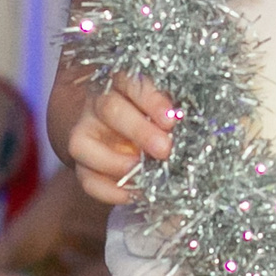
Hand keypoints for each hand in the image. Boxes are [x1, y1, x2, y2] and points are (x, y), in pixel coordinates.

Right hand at [66, 73, 178, 205]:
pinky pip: (86, 180)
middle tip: (165, 149)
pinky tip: (134, 193)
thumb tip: (193, 132)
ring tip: (143, 174)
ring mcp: (84, 134)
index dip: (151, 100)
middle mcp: (97, 104)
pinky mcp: (81, 165)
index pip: (132, 83)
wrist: (132, 141)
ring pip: (82, 145)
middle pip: (110, 109)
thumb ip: (172, 117)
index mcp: (122, 83)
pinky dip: (110, 191)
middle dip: (139, 131)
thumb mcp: (165, 111)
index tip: (172, 119)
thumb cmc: (156, 120)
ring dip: (116, 163)